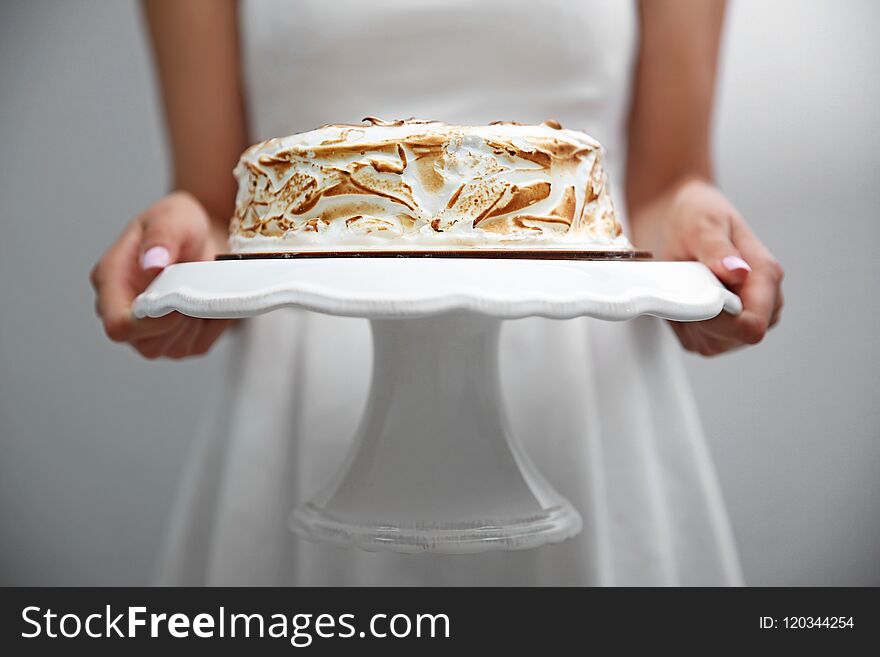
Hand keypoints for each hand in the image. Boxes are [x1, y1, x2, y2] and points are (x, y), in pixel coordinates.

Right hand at [90, 191, 232, 358]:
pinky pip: (198, 346)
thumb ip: (162, 236)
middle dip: (180, 321)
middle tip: (198, 286)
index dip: (148, 323)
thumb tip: (152, 263)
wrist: (203, 237)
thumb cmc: (180, 225)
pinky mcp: (177, 340)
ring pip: (174, 349)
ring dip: (197, 321)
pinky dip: (213, 325)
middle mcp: (124, 311)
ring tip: (203, 286)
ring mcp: (150, 331)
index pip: (118, 324)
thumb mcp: (173, 217)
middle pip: (148, 345)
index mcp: (111, 281)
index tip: (177, 302)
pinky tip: (209, 298)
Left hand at [636, 179, 784, 355]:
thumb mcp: (703, 223)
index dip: (720, 320)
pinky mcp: (721, 331)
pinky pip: (697, 342)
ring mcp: (742, 319)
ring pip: (713, 344)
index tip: (695, 295)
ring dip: (689, 320)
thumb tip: (739, 273)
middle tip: (686, 280)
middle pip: (732, 338)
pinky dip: (682, 324)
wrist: (677, 216)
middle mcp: (762, 303)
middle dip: (701, 317)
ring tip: (685, 284)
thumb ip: (718, 250)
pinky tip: (682, 296)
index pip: (752, 324)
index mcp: (766, 276)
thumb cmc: (694, 214)